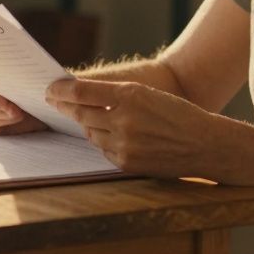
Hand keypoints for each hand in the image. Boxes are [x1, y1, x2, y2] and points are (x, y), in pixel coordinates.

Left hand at [45, 78, 217, 176]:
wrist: (203, 143)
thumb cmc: (175, 113)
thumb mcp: (146, 94)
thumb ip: (114, 94)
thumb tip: (78, 95)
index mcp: (130, 95)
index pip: (81, 92)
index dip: (61, 91)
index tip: (49, 90)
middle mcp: (124, 119)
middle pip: (80, 113)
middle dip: (65, 108)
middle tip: (53, 102)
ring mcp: (124, 143)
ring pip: (90, 132)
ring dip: (87, 125)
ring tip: (87, 118)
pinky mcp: (126, 163)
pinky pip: (102, 150)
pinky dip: (103, 142)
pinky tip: (112, 136)